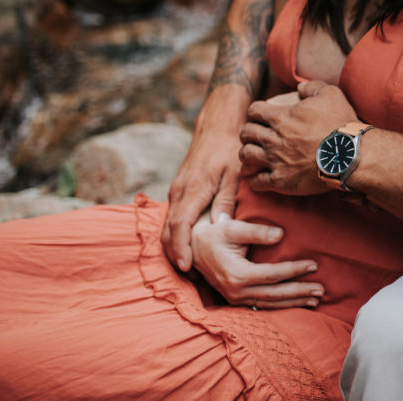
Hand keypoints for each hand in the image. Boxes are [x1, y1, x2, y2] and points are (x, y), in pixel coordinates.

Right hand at [163, 128, 242, 271]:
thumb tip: (219, 227)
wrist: (216, 127)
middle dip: (175, 254)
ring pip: (168, 225)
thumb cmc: (229, 149)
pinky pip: (173, 217)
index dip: (182, 247)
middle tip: (189, 275)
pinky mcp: (179, 190)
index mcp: (193, 189)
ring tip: (189, 268)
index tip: (186, 266)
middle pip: (168, 230)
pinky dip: (177, 235)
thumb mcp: (234, 172)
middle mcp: (179, 192)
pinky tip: (189, 247)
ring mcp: (176, 191)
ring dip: (174, 247)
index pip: (181, 224)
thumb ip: (226, 199)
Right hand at [191, 213, 323, 308]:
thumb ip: (257, 231)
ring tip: (315, 300)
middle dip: (300, 292)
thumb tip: (281, 235)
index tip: (314, 264)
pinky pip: (262, 305)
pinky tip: (296, 303)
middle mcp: (236, 291)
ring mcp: (234, 297)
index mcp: (236, 274)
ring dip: (294, 302)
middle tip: (322, 290)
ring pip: (270, 304)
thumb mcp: (232, 227)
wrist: (189, 246)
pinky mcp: (235, 299)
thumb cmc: (212, 233)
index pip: (273, 275)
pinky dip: (281, 305)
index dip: (295, 270)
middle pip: (275, 294)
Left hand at [239, 82, 356, 194]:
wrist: (349, 155)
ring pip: (246, 156)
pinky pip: (256, 182)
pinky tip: (261, 176)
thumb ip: (311, 87)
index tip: (262, 117)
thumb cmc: (340, 124)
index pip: (253, 111)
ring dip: (248, 154)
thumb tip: (299, 89)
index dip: (256, 112)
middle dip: (249, 132)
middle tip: (256, 135)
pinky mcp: (280, 181)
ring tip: (254, 155)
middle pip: (246, 133)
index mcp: (280, 117)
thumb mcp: (331, 94)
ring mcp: (274, 160)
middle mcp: (272, 138)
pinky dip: (255, 178)